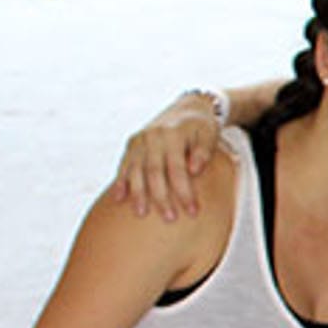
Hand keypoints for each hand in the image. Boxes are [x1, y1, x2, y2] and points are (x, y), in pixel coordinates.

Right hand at [109, 94, 226, 220]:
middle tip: (169, 218)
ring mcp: (140, 140)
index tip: (192, 211)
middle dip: (161, 197)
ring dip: (138, 193)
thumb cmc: (202, 128)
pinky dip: (121, 181)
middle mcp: (153, 136)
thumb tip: (194, 170)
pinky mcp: (131, 144)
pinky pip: (124, 165)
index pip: (178, 169)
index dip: (184, 191)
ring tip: (141, 213)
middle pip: (154, 172)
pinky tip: (119, 198)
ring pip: (136, 170)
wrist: (186, 108)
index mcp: (174, 134)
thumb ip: (203, 152)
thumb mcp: (209, 135)